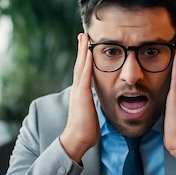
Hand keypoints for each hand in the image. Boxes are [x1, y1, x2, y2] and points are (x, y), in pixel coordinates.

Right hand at [59, 33, 99, 161]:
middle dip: (81, 49)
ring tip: (83, 37)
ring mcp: (79, 91)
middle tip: (82, 35)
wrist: (78, 139)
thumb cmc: (85, 129)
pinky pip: (85, 76)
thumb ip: (93, 104)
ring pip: (80, 67)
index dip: (84, 58)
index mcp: (80, 93)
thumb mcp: (91, 112)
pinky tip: (89, 53)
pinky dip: (86, 64)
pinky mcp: (82, 96)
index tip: (86, 47)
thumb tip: (97, 101)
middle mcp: (77, 89)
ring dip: (82, 51)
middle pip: (79, 65)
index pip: (82, 72)